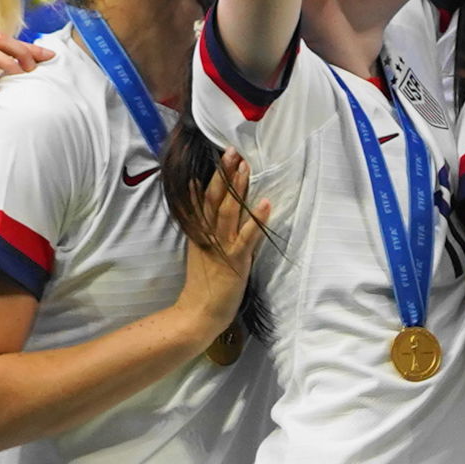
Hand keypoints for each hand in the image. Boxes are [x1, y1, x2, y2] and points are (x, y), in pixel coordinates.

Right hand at [173, 150, 265, 327]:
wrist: (198, 313)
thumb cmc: (205, 284)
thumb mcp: (202, 251)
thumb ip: (207, 230)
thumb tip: (214, 211)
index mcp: (200, 232)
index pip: (203, 198)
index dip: (214, 176)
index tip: (222, 155)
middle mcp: (208, 235)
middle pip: (214, 198)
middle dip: (224, 174)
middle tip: (233, 150)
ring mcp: (221, 247)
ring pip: (228, 211)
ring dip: (238, 188)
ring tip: (246, 167)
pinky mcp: (235, 261)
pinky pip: (247, 236)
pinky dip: (256, 219)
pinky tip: (266, 202)